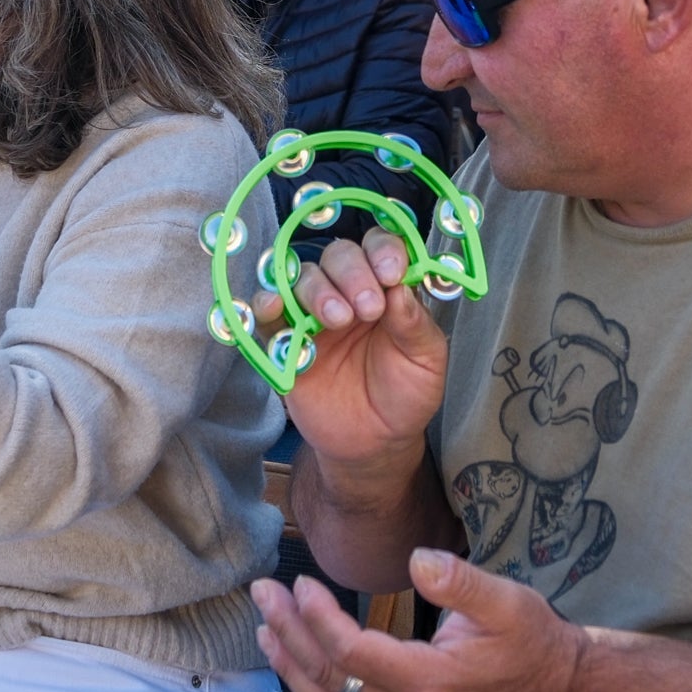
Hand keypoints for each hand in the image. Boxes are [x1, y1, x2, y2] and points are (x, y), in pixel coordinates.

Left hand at [253, 546, 580, 691]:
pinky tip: (295, 682)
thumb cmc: (528, 638)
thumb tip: (416, 560)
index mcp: (428, 681)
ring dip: (291, 669)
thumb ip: (459, 581)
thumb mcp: (506, 600)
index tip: (301, 583)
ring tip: (265, 630)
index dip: (318, 618)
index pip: (352, 653)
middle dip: (289, 632)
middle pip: (330, 678)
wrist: (551, 685)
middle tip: (263, 593)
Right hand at [262, 229, 450, 474]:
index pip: (380, 247)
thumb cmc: (405, 395)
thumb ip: (414, 323)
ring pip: (303, 276)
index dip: (383, 250)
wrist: (374, 444)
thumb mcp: (425, 360)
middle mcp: (349, 292)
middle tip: (368, 309)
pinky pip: (267, 312)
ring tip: (337, 320)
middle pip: (338, 255)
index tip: (391, 273)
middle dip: (352, 273)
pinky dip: (266, 301)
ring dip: (318, 290)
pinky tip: (276, 307)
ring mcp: (313, 314)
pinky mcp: (284, 340)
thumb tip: (400, 286)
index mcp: (386, 288)